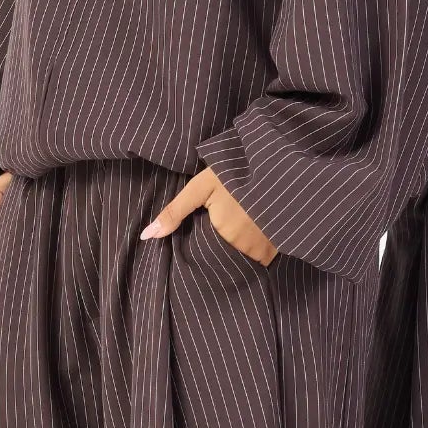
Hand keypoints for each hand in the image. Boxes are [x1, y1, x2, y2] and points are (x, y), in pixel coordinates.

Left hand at [140, 166, 277, 265]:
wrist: (281, 168)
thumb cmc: (237, 173)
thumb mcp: (202, 186)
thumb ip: (175, 211)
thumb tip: (146, 236)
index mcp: (224, 234)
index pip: (205, 254)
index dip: (202, 247)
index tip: (205, 234)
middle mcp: (245, 248)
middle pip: (225, 258)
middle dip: (221, 250)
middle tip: (225, 227)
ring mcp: (265, 250)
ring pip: (244, 259)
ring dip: (240, 250)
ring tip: (241, 229)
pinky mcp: (280, 248)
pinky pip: (262, 258)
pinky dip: (257, 250)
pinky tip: (255, 232)